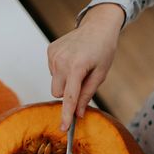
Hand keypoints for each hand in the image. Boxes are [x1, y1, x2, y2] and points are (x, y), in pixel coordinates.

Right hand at [47, 3, 123, 130]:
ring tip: (78, 67)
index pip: (69, 97)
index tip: (63, 128)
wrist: (98, 25)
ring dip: (64, 81)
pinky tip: (71, 60)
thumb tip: (78, 114)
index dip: (66, 114)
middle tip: (81, 81)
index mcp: (77, 67)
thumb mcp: (100, 74)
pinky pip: (52, 71)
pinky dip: (61, 71)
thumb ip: (87, 95)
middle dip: (67, 94)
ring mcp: (53, 55)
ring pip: (54, 83)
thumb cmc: (103, 49)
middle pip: (57, 93)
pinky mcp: (50, 51)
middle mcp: (61, 61)